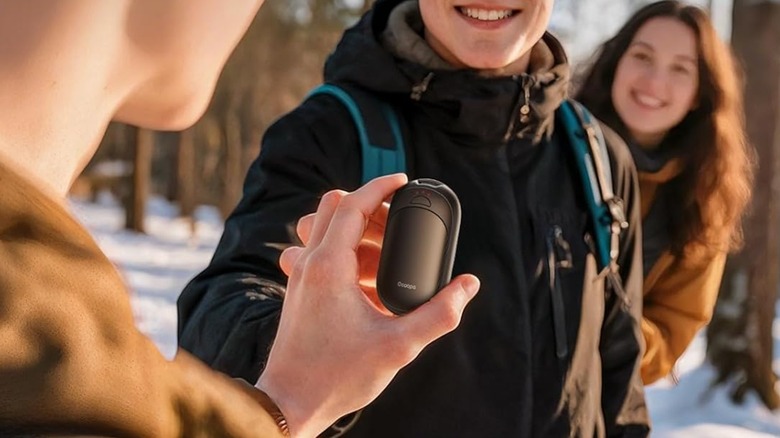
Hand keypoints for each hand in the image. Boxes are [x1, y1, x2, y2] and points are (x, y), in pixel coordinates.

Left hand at [256, 174, 479, 437]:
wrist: (290, 402)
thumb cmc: (337, 376)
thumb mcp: (398, 346)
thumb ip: (438, 314)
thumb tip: (467, 286)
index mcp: (328, 267)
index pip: (351, 204)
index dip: (379, 186)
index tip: (402, 180)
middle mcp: (309, 264)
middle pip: (332, 207)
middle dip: (367, 206)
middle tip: (396, 224)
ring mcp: (300, 277)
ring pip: (321, 228)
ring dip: (353, 230)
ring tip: (383, 257)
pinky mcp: (299, 292)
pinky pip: (318, 253)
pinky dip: (343, 252)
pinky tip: (367, 283)